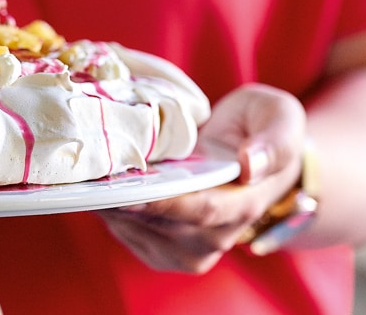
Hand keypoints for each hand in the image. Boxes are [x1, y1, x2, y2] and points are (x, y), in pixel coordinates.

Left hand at [96, 83, 305, 272]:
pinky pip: (125, 232)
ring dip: (106, 205)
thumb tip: (250, 164)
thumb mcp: (279, 115)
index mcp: (244, 205)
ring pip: (135, 230)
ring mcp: (187, 249)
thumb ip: (275, 139)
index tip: (126, 190)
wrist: (253, 159)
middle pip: (158, 224)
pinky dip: (105, 210)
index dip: (162, 203)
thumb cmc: (263, 129)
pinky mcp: (161, 248)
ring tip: (85, 175)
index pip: (200, 211)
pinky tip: (94, 185)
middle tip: (86, 175)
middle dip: (120, 200)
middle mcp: (215, 237)